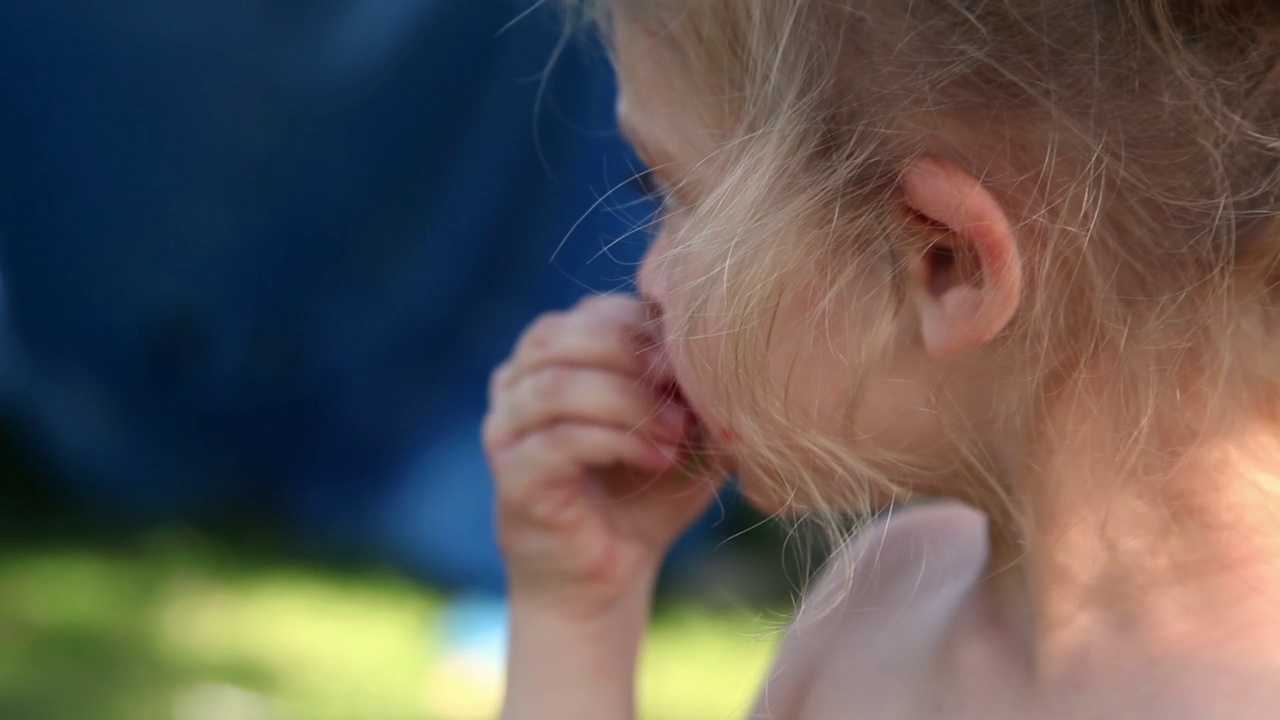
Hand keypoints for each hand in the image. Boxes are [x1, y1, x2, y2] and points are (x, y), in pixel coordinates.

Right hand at [484, 295, 725, 619]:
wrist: (610, 578)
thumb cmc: (648, 495)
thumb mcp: (685, 430)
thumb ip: (697, 387)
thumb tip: (728, 350)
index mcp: (553, 356)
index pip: (595, 312)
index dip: (649, 326)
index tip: (701, 360)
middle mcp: (516, 383)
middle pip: (566, 335)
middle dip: (635, 354)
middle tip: (689, 386)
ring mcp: (505, 430)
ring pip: (557, 385)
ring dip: (628, 400)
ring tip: (679, 430)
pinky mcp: (511, 477)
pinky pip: (557, 441)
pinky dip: (617, 441)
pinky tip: (660, 459)